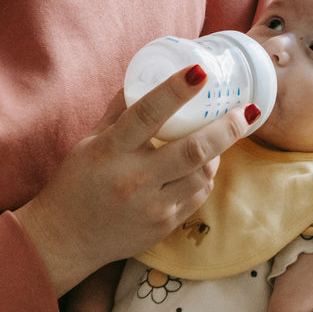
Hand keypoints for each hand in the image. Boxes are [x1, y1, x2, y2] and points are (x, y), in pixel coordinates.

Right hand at [16, 65, 260, 294]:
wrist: (66, 239)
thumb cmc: (76, 182)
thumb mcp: (90, 141)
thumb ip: (120, 110)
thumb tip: (147, 74)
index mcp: (110, 151)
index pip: (147, 114)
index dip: (176, 91)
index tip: (200, 72)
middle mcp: (133, 179)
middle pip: (193, 150)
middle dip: (226, 128)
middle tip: (246, 111)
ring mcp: (152, 207)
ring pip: (203, 175)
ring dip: (218, 153)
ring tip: (219, 137)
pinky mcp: (164, 226)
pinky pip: (198, 196)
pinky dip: (204, 177)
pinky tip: (200, 167)